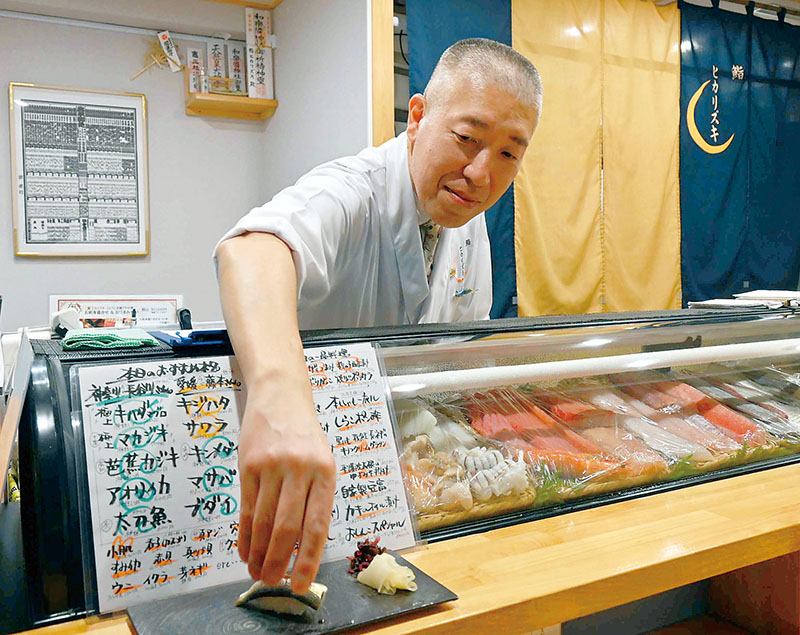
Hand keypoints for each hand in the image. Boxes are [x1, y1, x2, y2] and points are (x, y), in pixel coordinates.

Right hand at [237, 390, 335, 593]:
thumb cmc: (305, 435)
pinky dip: (244, 535)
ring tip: (257, 573)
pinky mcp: (248, 465)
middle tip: (273, 584)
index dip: (308, 559)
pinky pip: (245, 508)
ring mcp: (272, 467)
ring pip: (263, 522)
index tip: (301, 584)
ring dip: (258, 554)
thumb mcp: (322, 461)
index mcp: (325, 472)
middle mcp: (300, 470)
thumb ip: (315, 498)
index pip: (316, 525)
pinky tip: (245, 551)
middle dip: (278, 562)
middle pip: (286, 528)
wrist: (280, 395)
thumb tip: (304, 547)